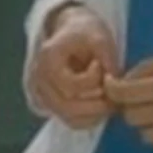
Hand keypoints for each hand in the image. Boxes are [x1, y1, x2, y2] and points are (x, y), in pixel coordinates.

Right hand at [31, 8, 121, 128]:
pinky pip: (69, 121)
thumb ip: (108, 60)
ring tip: (110, 101)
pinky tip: (101, 107)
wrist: (72, 32)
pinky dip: (88, 119)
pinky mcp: (49, 104)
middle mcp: (38, 79)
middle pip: (66, 106)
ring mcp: (41, 93)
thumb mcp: (101, 38)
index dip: (93, 80)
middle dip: (96, 105)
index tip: (101, 65)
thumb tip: (114, 87)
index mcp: (48, 59)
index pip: (70, 85)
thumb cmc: (86, 33)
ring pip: (68, 118)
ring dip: (94, 115)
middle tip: (114, 96)